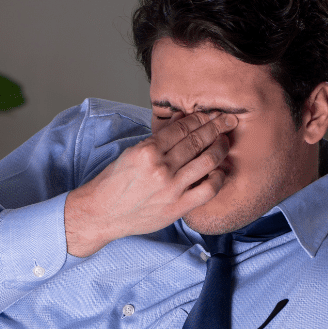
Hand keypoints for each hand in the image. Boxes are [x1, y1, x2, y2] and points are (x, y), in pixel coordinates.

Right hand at [63, 112, 235, 256]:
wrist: (100, 214)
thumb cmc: (113, 184)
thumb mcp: (130, 154)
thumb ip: (156, 143)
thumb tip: (182, 128)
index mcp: (147, 151)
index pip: (182, 128)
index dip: (200, 119)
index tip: (209, 115)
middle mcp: (161, 167)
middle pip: (198, 141)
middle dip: (216, 127)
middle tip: (227, 120)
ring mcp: (171, 188)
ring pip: (208, 160)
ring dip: (220, 148)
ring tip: (224, 142)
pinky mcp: (178, 207)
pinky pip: (209, 189)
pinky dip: (218, 177)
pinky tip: (219, 171)